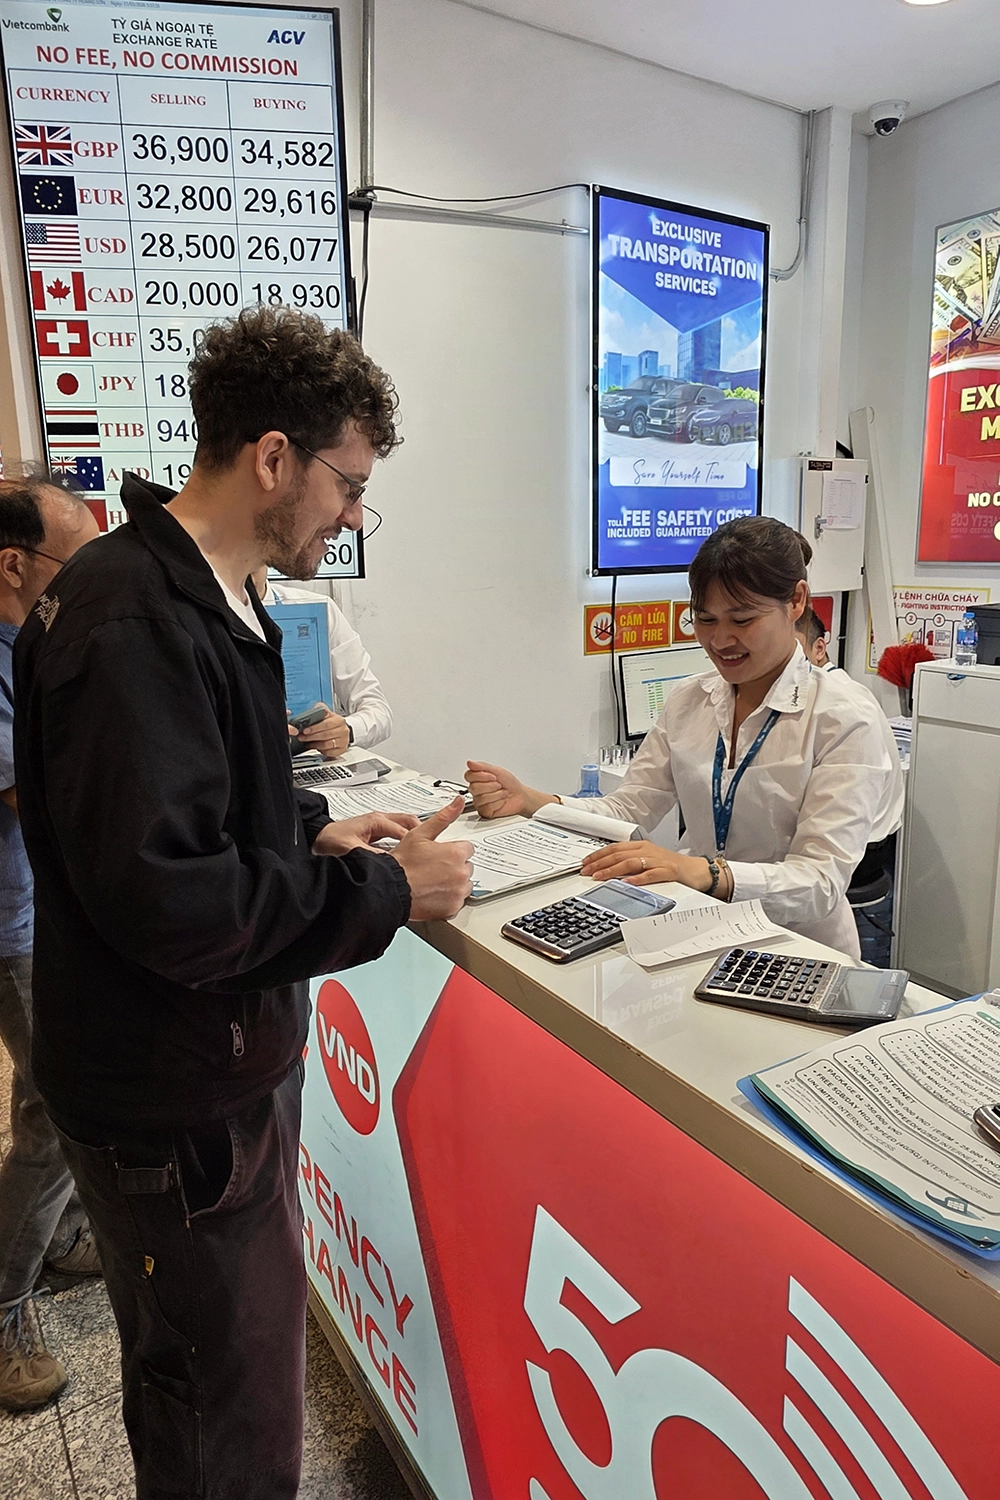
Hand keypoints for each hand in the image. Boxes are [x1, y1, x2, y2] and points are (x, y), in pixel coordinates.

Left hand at [291, 708, 350, 759]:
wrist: (342, 731)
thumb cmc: (332, 723)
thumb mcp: (326, 714)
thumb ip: (319, 710)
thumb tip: (312, 710)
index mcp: (339, 720)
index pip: (326, 724)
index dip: (314, 728)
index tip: (305, 730)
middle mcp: (343, 731)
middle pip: (325, 735)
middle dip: (311, 737)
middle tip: (302, 737)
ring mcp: (343, 741)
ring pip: (326, 745)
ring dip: (314, 744)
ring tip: (307, 742)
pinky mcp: (342, 749)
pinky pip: (329, 752)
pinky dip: (321, 750)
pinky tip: (315, 747)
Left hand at [312, 812, 418, 855]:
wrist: (316, 838)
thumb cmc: (329, 840)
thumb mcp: (351, 850)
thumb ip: (370, 856)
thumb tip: (388, 864)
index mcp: (376, 821)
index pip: (404, 830)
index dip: (416, 843)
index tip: (426, 853)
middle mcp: (379, 820)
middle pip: (409, 822)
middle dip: (422, 834)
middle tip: (432, 849)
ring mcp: (378, 825)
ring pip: (405, 826)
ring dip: (415, 836)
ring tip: (425, 851)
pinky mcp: (375, 833)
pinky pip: (397, 834)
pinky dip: (406, 841)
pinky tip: (409, 854)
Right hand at [389, 797, 473, 919]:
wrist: (390, 889)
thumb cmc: (402, 863)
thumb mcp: (420, 834)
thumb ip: (443, 817)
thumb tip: (459, 801)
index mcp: (456, 853)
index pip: (467, 849)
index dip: (452, 850)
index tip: (440, 855)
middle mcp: (461, 873)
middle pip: (466, 867)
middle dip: (454, 866)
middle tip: (433, 869)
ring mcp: (458, 892)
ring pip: (464, 885)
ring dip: (453, 883)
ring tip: (432, 881)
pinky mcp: (452, 908)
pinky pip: (457, 902)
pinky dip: (448, 899)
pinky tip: (433, 893)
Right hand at [465, 761, 527, 818]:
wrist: (520, 796)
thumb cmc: (510, 783)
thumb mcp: (497, 770)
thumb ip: (482, 766)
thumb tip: (470, 763)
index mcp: (477, 779)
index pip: (468, 776)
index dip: (481, 776)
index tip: (493, 776)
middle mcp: (476, 791)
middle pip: (474, 788)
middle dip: (491, 786)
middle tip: (499, 785)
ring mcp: (479, 802)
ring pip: (481, 798)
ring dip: (497, 795)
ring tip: (502, 793)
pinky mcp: (484, 812)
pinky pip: (487, 807)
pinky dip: (498, 803)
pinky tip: (501, 801)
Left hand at [581, 841, 713, 890]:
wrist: (696, 871)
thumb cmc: (671, 866)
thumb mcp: (647, 860)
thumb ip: (629, 861)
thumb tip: (606, 868)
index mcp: (641, 846)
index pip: (614, 848)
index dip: (598, 855)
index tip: (585, 863)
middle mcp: (648, 851)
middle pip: (619, 855)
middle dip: (600, 863)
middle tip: (586, 871)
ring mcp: (658, 861)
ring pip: (631, 863)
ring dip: (613, 870)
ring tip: (600, 876)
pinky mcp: (669, 872)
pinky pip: (651, 874)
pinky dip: (638, 878)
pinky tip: (627, 882)